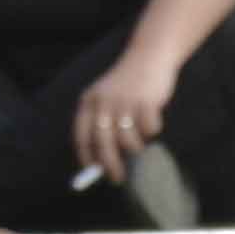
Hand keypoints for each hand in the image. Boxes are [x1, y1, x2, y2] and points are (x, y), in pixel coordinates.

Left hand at [70, 49, 184, 188]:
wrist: (149, 55)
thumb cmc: (128, 83)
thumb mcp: (106, 97)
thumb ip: (101, 122)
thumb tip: (102, 160)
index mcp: (90, 101)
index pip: (81, 136)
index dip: (86, 157)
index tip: (92, 172)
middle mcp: (104, 102)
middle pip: (103, 144)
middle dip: (110, 165)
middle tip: (117, 178)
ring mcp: (125, 102)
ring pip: (128, 140)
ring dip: (136, 147)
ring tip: (141, 142)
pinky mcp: (146, 102)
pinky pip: (150, 130)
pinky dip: (153, 130)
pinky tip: (153, 121)